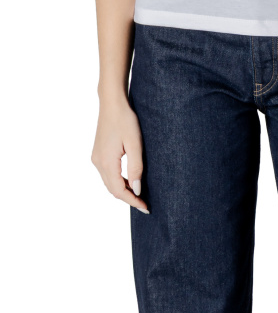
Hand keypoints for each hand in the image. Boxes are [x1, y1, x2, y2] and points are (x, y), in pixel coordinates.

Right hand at [91, 95, 149, 213]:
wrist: (112, 104)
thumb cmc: (125, 120)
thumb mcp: (135, 144)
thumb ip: (136, 167)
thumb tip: (136, 189)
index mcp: (107, 162)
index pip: (119, 191)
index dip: (132, 201)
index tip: (145, 208)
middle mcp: (98, 163)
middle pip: (113, 189)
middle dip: (128, 198)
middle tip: (144, 204)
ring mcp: (96, 158)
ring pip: (109, 182)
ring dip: (123, 190)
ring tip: (139, 194)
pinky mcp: (98, 154)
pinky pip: (108, 174)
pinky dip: (118, 180)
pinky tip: (129, 179)